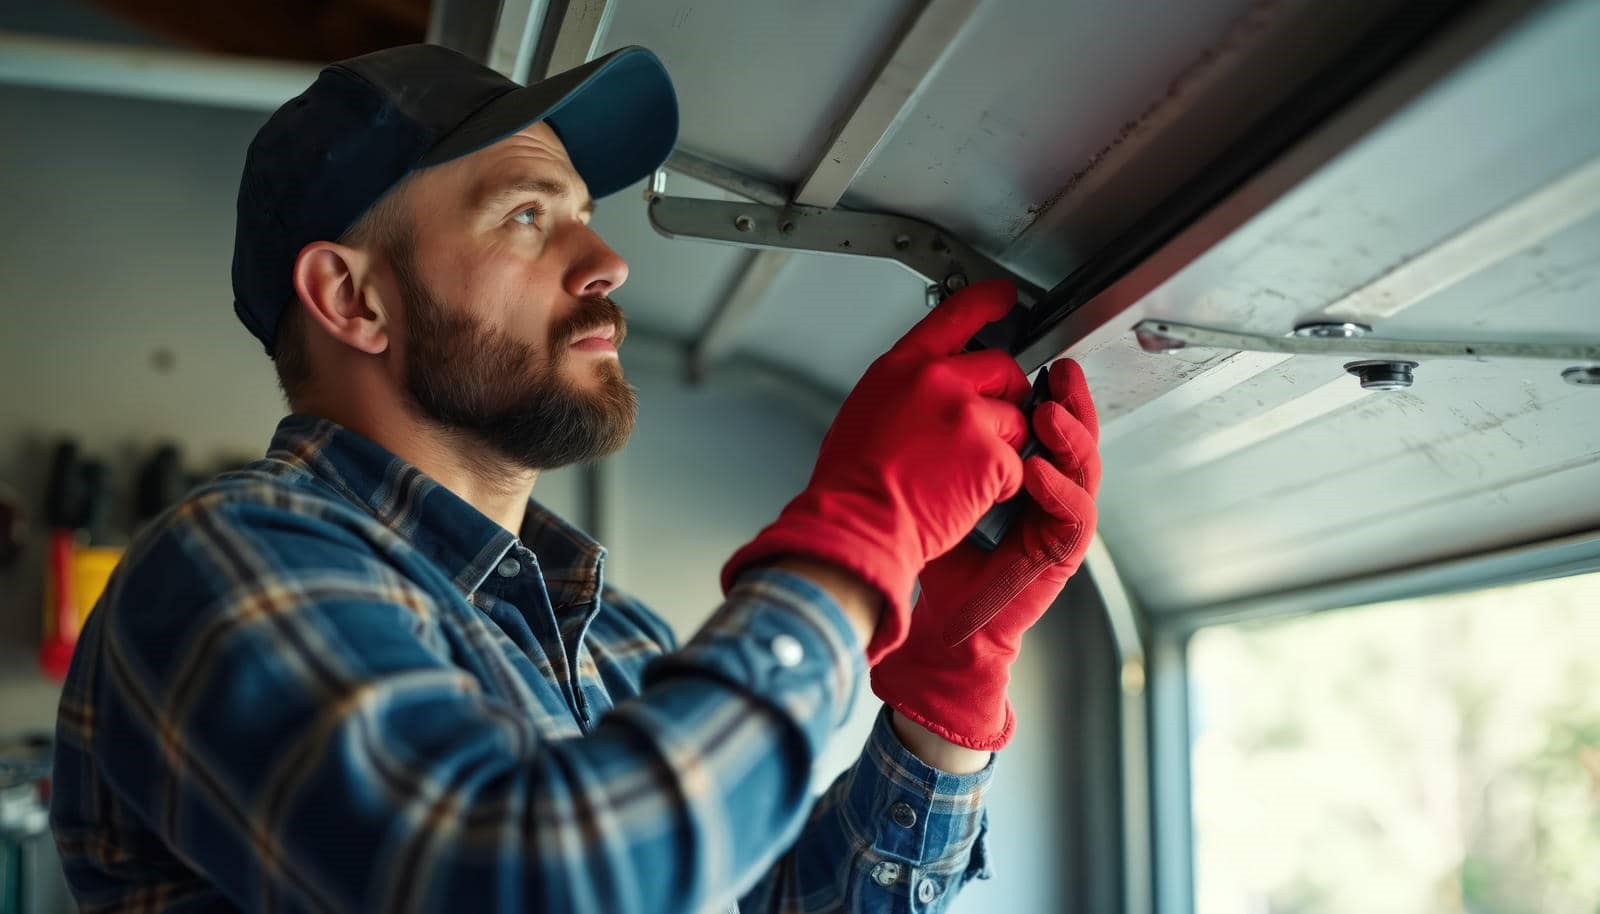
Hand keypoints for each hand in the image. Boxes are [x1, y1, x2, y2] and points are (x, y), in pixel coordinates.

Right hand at [722, 280, 1030, 661]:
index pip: (953, 317)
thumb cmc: (850, 484)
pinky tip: (966, 497)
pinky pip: (1016, 463)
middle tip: (990, 428)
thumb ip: (904, 389)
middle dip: (1006, 396)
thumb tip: (925, 389)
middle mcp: (936, 381)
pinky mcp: (989, 453)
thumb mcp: (865, 412)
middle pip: (1001, 368)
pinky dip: (1001, 485)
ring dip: (1002, 447)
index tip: (1003, 298)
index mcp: (900, 368)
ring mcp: (966, 415)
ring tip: (964, 475)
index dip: (986, 303)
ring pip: (1015, 419)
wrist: (856, 526)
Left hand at [871, 359, 1099, 749]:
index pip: (1043, 415)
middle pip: (1074, 432)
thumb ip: (944, 442)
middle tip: (1059, 372)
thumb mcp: (936, 482)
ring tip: (1049, 413)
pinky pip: (1075, 512)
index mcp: (1021, 467)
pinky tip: (1038, 471)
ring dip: (1071, 436)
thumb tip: (929, 382)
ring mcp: (1058, 519)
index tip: (1036, 360)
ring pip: (1083, 465)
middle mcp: (1046, 489)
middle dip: (1070, 399)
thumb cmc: (938, 554)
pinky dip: (1059, 489)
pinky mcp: (1061, 550)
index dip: (1044, 384)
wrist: (939, 621)